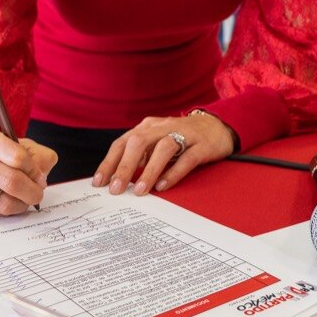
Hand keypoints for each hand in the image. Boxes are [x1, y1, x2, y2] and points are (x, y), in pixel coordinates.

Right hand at [0, 121, 54, 215]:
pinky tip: (7, 198)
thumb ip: (38, 156)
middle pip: (11, 182)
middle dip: (32, 191)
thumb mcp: (17, 142)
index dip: (34, 170)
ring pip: (4, 203)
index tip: (39, 175)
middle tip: (38, 192)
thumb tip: (40, 181)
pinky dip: (8, 209)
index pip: (18, 158)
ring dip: (22, 203)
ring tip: (24, 196)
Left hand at [94, 112, 235, 195]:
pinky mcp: (202, 145)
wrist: (217, 126)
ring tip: (139, 190)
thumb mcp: (157, 142)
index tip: (99, 182)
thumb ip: (140, 156)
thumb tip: (118, 178)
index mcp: (148, 127)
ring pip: (162, 148)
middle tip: (116, 189)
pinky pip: (186, 158)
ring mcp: (184, 134)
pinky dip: (173, 172)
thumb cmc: (182, 138)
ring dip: (149, 171)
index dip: (109, 162)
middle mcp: (162, 127)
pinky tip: (163, 186)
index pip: (123, 142)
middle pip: (138, 142)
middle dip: (124, 167)